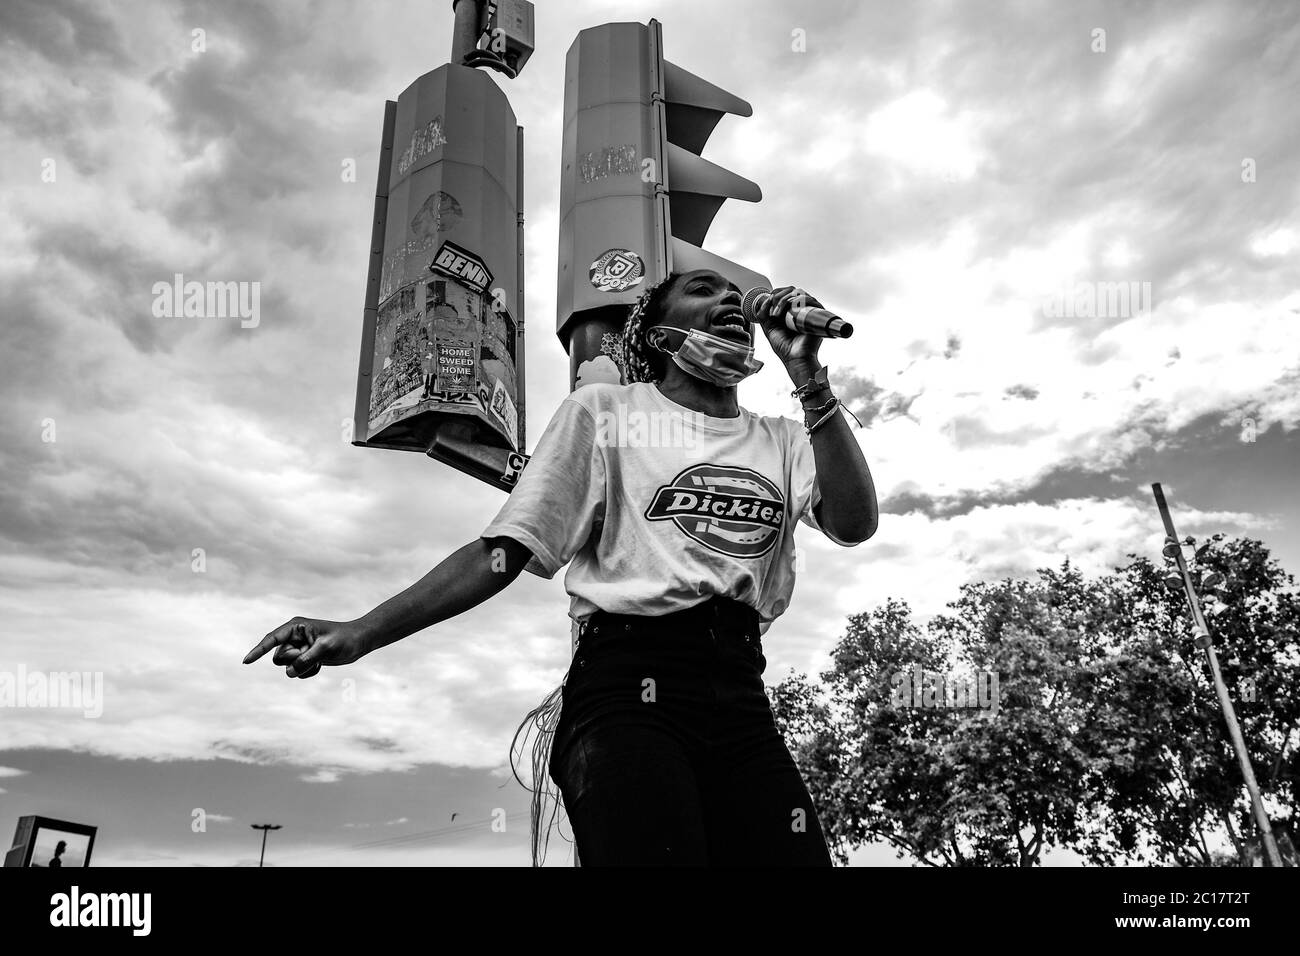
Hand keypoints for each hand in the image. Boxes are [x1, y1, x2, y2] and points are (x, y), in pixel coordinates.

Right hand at [242, 617, 371, 678]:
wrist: (359, 641)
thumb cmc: (345, 639)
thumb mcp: (326, 648)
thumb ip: (305, 659)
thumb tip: (288, 673)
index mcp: (296, 626)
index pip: (272, 639)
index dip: (258, 650)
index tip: (246, 662)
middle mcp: (294, 636)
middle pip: (279, 657)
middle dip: (294, 661)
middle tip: (314, 654)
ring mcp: (298, 647)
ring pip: (286, 666)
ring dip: (301, 668)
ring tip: (319, 659)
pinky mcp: (304, 657)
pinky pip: (296, 672)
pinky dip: (307, 672)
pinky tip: (320, 665)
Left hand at [758, 286, 824, 379]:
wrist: (795, 359)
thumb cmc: (784, 347)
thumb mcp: (768, 328)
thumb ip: (763, 314)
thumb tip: (764, 300)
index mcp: (791, 311)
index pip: (786, 292)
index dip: (776, 293)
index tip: (768, 301)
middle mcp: (801, 309)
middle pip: (792, 290)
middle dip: (778, 295)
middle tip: (771, 307)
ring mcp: (809, 311)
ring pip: (799, 293)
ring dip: (784, 299)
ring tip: (776, 314)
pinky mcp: (818, 314)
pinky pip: (810, 299)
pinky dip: (797, 301)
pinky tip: (788, 311)